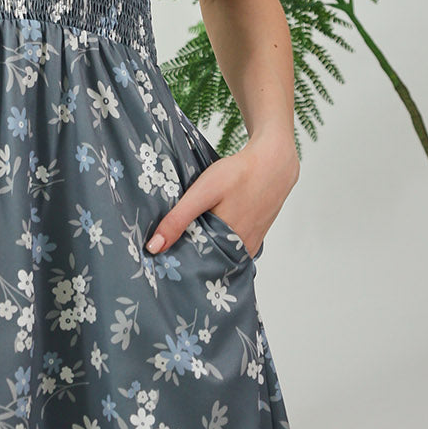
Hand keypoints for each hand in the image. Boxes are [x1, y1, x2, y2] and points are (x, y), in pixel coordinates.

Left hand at [146, 130, 300, 259]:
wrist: (273, 162)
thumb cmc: (239, 174)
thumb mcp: (203, 192)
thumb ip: (178, 219)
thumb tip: (154, 247)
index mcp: (228, 246)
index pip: (195, 265)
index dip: (175, 260)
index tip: (156, 258)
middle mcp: (241, 252)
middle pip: (207, 261)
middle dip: (187, 255)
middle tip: (164, 248)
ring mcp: (249, 245)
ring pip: (219, 253)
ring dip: (202, 246)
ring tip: (180, 237)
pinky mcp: (253, 237)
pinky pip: (230, 245)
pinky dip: (216, 239)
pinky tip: (204, 226)